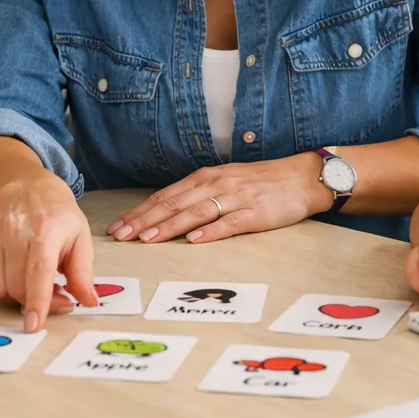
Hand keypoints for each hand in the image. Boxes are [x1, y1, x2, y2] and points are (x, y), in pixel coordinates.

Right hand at [0, 173, 97, 332]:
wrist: (30, 192)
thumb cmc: (59, 220)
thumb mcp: (81, 240)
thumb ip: (83, 273)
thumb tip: (88, 301)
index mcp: (47, 229)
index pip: (38, 270)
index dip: (37, 300)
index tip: (34, 325)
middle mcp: (15, 229)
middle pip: (17, 286)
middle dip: (33, 301)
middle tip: (52, 292)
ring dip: (15, 294)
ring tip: (31, 279)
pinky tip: (11, 273)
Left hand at [106, 156, 328, 244]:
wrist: (301, 177)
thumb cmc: (260, 183)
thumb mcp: (224, 182)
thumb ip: (198, 195)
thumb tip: (167, 212)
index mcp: (205, 178)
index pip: (165, 196)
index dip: (140, 211)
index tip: (117, 226)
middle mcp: (216, 184)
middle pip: (173, 203)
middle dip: (143, 221)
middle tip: (120, 236)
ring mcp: (235, 198)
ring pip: (195, 212)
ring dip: (169, 226)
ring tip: (147, 239)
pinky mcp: (255, 213)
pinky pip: (230, 222)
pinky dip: (211, 231)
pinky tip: (194, 240)